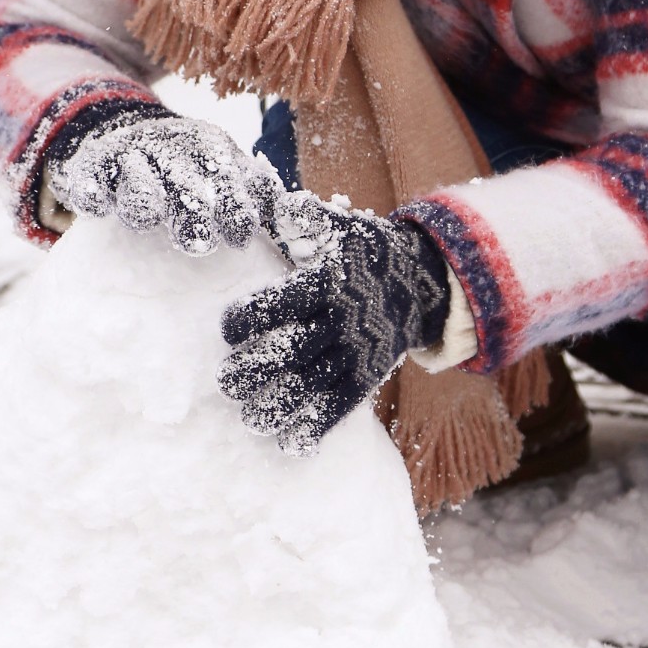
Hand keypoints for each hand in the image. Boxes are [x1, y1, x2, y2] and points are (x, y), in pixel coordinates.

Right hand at [46, 110, 277, 255]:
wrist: (130, 137)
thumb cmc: (193, 170)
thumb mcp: (228, 172)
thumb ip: (260, 195)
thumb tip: (304, 220)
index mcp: (211, 150)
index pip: (227, 177)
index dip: (235, 207)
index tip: (241, 237)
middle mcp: (171, 149)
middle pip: (183, 182)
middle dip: (192, 210)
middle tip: (199, 243)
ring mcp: (130, 157)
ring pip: (137, 180)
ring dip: (144, 199)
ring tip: (149, 218)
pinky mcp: (92, 167)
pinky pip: (89, 180)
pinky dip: (91, 192)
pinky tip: (96, 206)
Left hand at [217, 200, 450, 452]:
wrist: (420, 279)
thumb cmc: (361, 251)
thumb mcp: (337, 227)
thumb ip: (301, 219)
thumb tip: (269, 204)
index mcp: (329, 282)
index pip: (286, 302)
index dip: (253, 317)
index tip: (227, 329)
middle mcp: (343, 320)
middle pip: (296, 349)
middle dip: (258, 368)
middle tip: (227, 381)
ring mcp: (357, 352)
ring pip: (315, 383)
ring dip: (280, 404)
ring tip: (249, 417)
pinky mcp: (367, 376)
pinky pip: (341, 405)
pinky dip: (316, 425)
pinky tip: (289, 443)